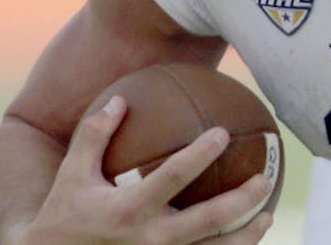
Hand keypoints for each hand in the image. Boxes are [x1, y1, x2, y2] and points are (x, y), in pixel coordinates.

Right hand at [23, 95, 275, 243]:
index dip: (199, 156)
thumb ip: (94, 136)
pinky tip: (244, 239)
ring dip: (245, 236)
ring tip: (266, 217)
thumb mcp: (72, 175)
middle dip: (242, 201)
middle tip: (266, 178)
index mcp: (127, 210)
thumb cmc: (63, 215)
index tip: (222, 133)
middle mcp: (148, 239)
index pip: (172, 178)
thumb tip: (119, 99)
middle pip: (208, 221)